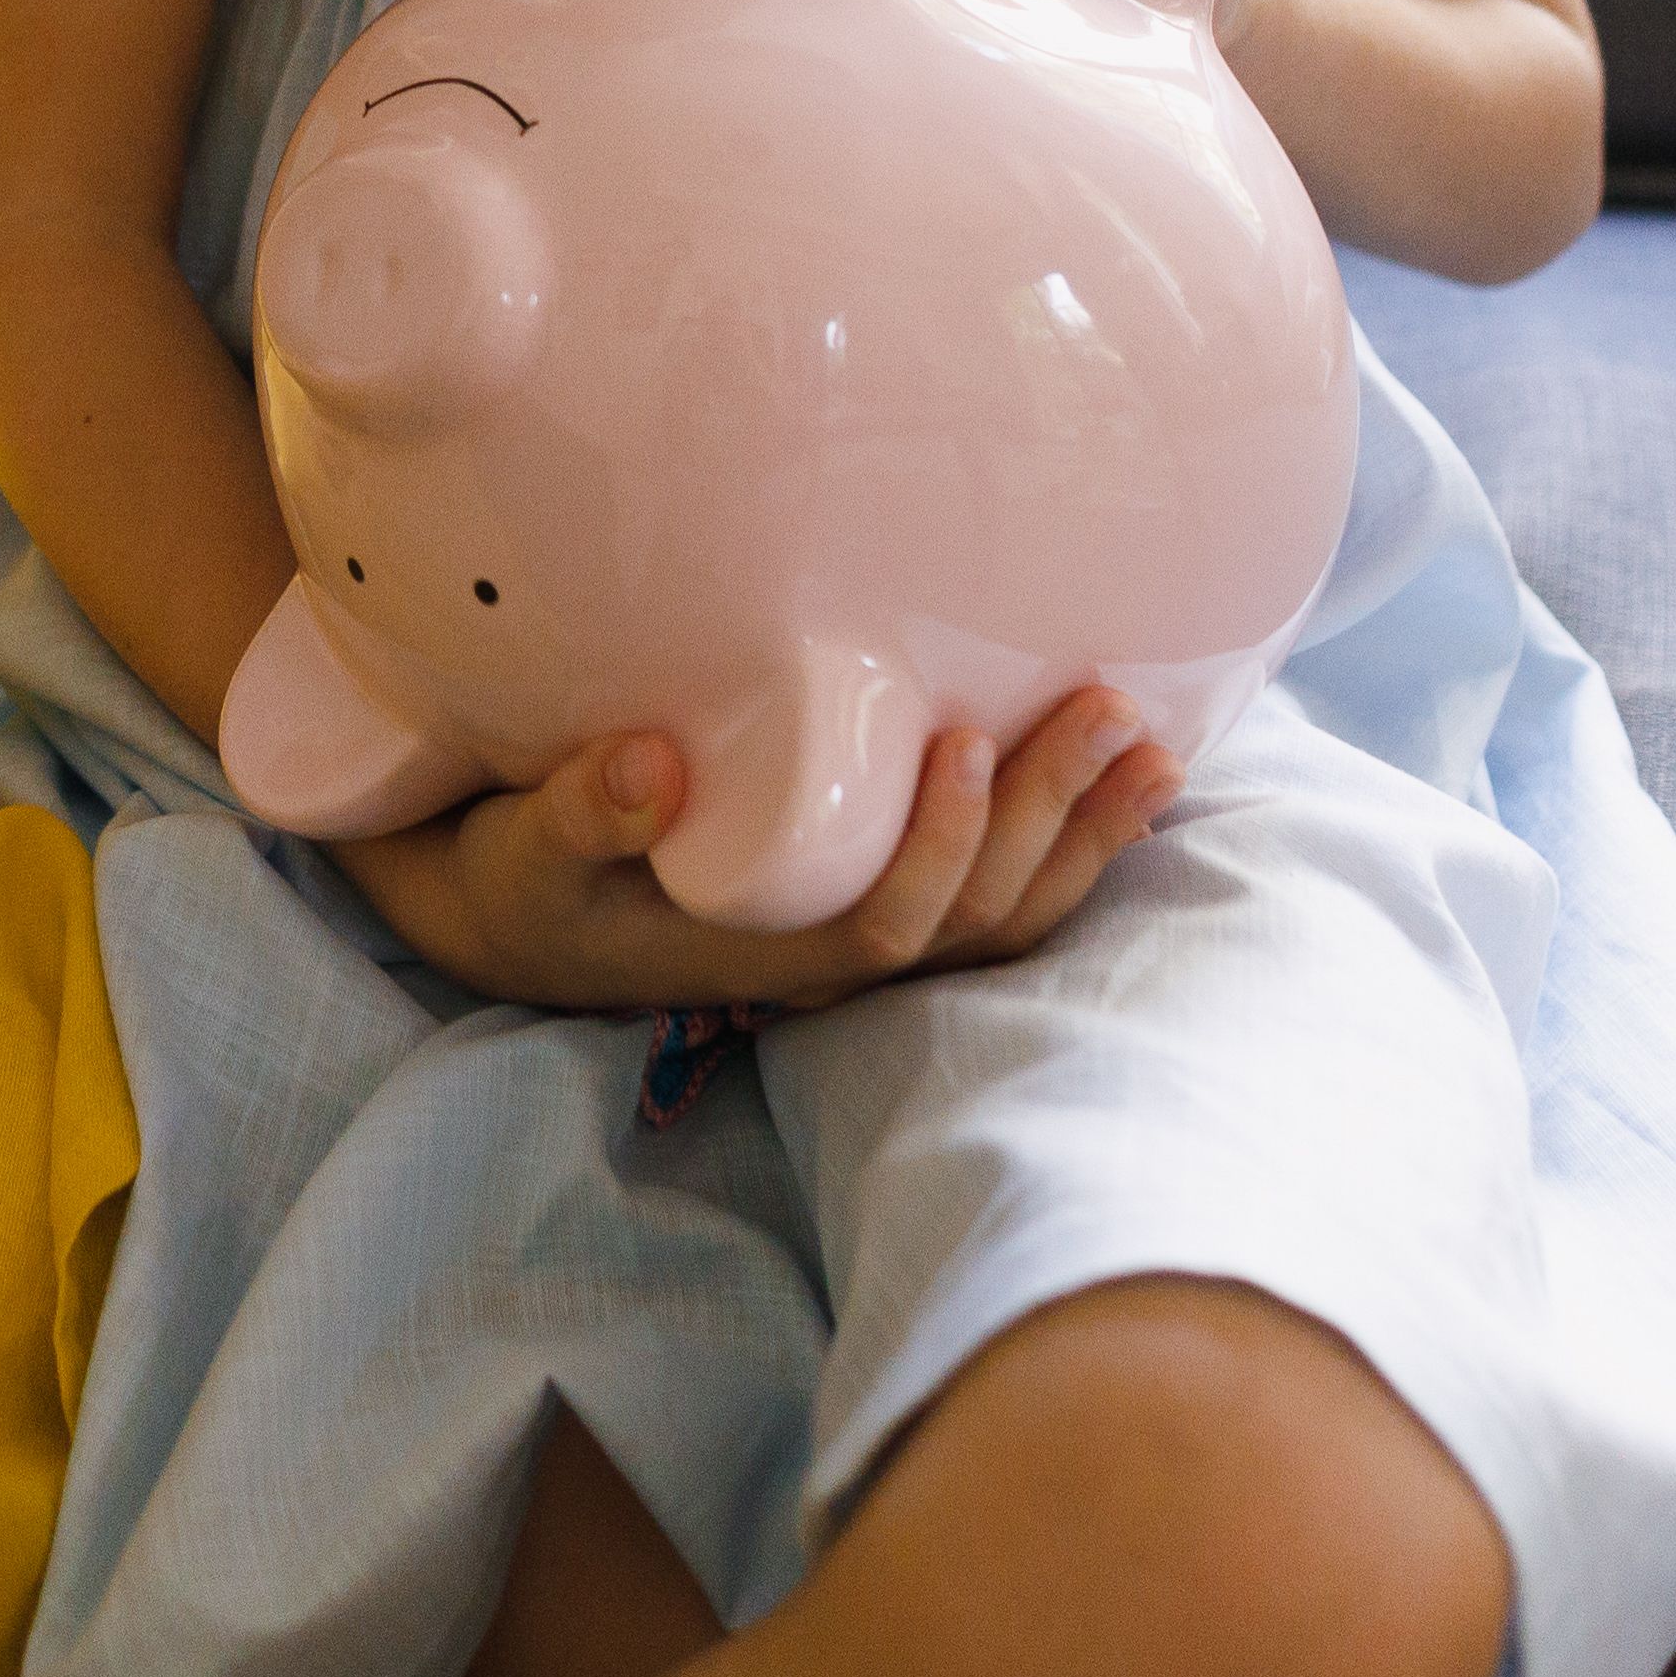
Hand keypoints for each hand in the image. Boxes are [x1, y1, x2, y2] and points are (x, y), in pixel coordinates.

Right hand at [327, 694, 1179, 1019]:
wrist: (519, 921)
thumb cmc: (524, 877)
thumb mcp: (527, 847)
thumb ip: (582, 809)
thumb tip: (648, 764)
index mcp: (759, 956)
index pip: (884, 926)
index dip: (939, 849)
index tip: (965, 741)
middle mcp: (829, 963)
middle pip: (970, 919)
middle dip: (1050, 823)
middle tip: (1109, 712)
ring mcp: (856, 943)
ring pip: (998, 919)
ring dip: (1082, 840)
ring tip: (1155, 752)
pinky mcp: (868, 906)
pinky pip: (989, 901)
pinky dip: (1064, 852)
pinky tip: (1119, 790)